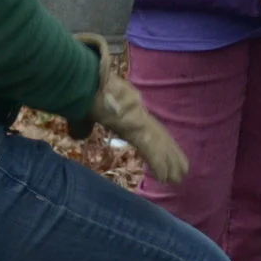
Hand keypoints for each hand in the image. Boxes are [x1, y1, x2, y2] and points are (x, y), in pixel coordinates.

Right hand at [74, 34, 189, 184]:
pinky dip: (159, 164)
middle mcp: (138, 116)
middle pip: (159, 137)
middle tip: (183, 170)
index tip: (167, 153)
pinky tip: (167, 177)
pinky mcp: (137, 128)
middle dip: (171, 154)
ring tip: (181, 176)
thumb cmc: (83, 94)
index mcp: (128, 112)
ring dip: (171, 161)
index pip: (147, 130)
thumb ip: (82, 126)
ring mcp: (140, 121)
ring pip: (160, 145)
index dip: (157, 143)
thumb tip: (77, 135)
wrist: (87, 83)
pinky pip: (150, 150)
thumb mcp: (82, 114)